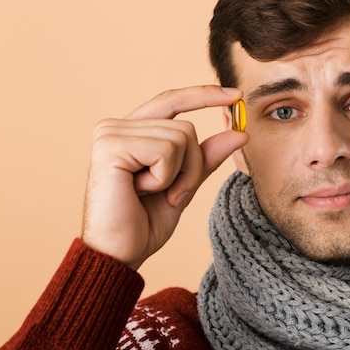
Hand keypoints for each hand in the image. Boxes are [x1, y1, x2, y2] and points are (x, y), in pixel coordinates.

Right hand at [81, 86, 246, 269]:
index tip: (236, 94)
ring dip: (179, 176)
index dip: (204, 96)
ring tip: (153, 194)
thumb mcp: (184, 185)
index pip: (172, 101)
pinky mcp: (111, 145)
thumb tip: (239, 133)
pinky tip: (140, 191)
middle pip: (187, 127)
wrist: (119, 254)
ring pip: (181, 138)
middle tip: (172, 195)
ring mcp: (111, 132)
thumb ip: (205, 157)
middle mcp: (117, 126)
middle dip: (192, 166)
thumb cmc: (143, 224)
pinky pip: (166, 150)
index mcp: (131, 132)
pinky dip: (165, 177)